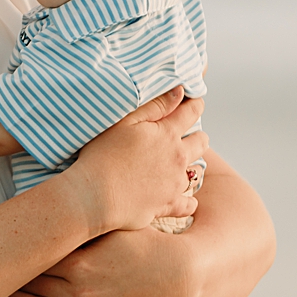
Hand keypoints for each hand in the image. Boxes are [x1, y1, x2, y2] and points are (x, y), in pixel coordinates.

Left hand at [2, 227, 191, 296]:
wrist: (177, 274)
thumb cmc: (144, 242)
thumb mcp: (111, 225)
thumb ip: (80, 221)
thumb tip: (48, 203)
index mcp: (79, 259)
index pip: (34, 255)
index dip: (14, 250)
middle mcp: (78, 289)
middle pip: (30, 282)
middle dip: (9, 275)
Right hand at [67, 89, 205, 234]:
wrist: (95, 196)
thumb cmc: (103, 155)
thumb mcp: (124, 122)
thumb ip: (154, 106)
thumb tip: (179, 92)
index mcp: (167, 133)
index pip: (191, 113)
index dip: (195, 105)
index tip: (194, 103)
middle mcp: (177, 157)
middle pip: (201, 142)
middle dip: (197, 136)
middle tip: (187, 136)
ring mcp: (176, 183)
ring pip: (196, 172)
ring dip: (190, 166)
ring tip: (178, 165)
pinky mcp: (169, 205)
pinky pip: (189, 204)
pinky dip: (187, 200)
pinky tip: (178, 196)